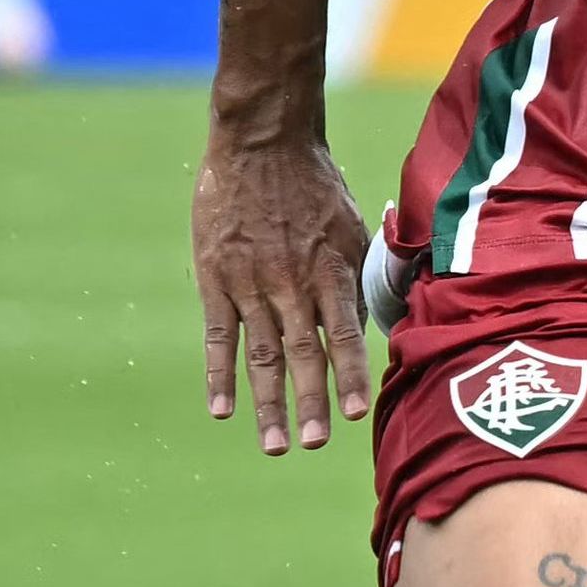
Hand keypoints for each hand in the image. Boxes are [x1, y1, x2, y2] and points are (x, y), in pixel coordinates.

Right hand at [194, 126, 374, 453]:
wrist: (262, 141)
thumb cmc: (314, 183)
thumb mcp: (351, 224)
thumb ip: (357, 276)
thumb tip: (370, 323)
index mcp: (329, 268)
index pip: (343, 332)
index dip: (348, 374)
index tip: (353, 413)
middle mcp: (292, 281)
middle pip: (302, 353)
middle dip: (310, 402)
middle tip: (312, 445)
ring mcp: (251, 282)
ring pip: (261, 354)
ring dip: (269, 403)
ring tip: (276, 445)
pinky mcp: (217, 278)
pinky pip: (218, 335)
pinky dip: (219, 374)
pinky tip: (222, 410)